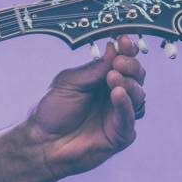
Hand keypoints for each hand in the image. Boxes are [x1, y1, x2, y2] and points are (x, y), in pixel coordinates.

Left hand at [16, 35, 147, 181]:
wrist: (42, 142)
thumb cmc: (53, 111)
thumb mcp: (69, 82)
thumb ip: (93, 69)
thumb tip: (114, 49)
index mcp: (103, 80)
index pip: (123, 61)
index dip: (127, 50)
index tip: (124, 40)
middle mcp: (115, 95)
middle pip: (137, 76)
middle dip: (131, 66)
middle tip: (118, 63)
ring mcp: (119, 114)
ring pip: (138, 95)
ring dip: (129, 83)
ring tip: (113, 77)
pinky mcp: (120, 134)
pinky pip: (129, 118)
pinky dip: (126, 104)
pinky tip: (117, 93)